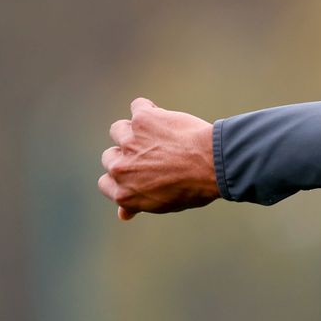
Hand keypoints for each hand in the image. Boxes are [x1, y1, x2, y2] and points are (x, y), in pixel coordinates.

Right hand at [97, 98, 218, 219]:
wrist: (215, 165)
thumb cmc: (194, 188)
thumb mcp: (164, 204)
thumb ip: (139, 204)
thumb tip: (123, 214)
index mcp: (124, 194)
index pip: (105, 183)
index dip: (122, 176)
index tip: (140, 173)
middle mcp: (120, 169)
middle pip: (110, 156)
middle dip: (130, 154)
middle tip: (157, 156)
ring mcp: (129, 142)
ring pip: (119, 130)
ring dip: (137, 131)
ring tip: (162, 137)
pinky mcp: (142, 120)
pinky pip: (138, 106)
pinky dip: (150, 109)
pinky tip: (166, 117)